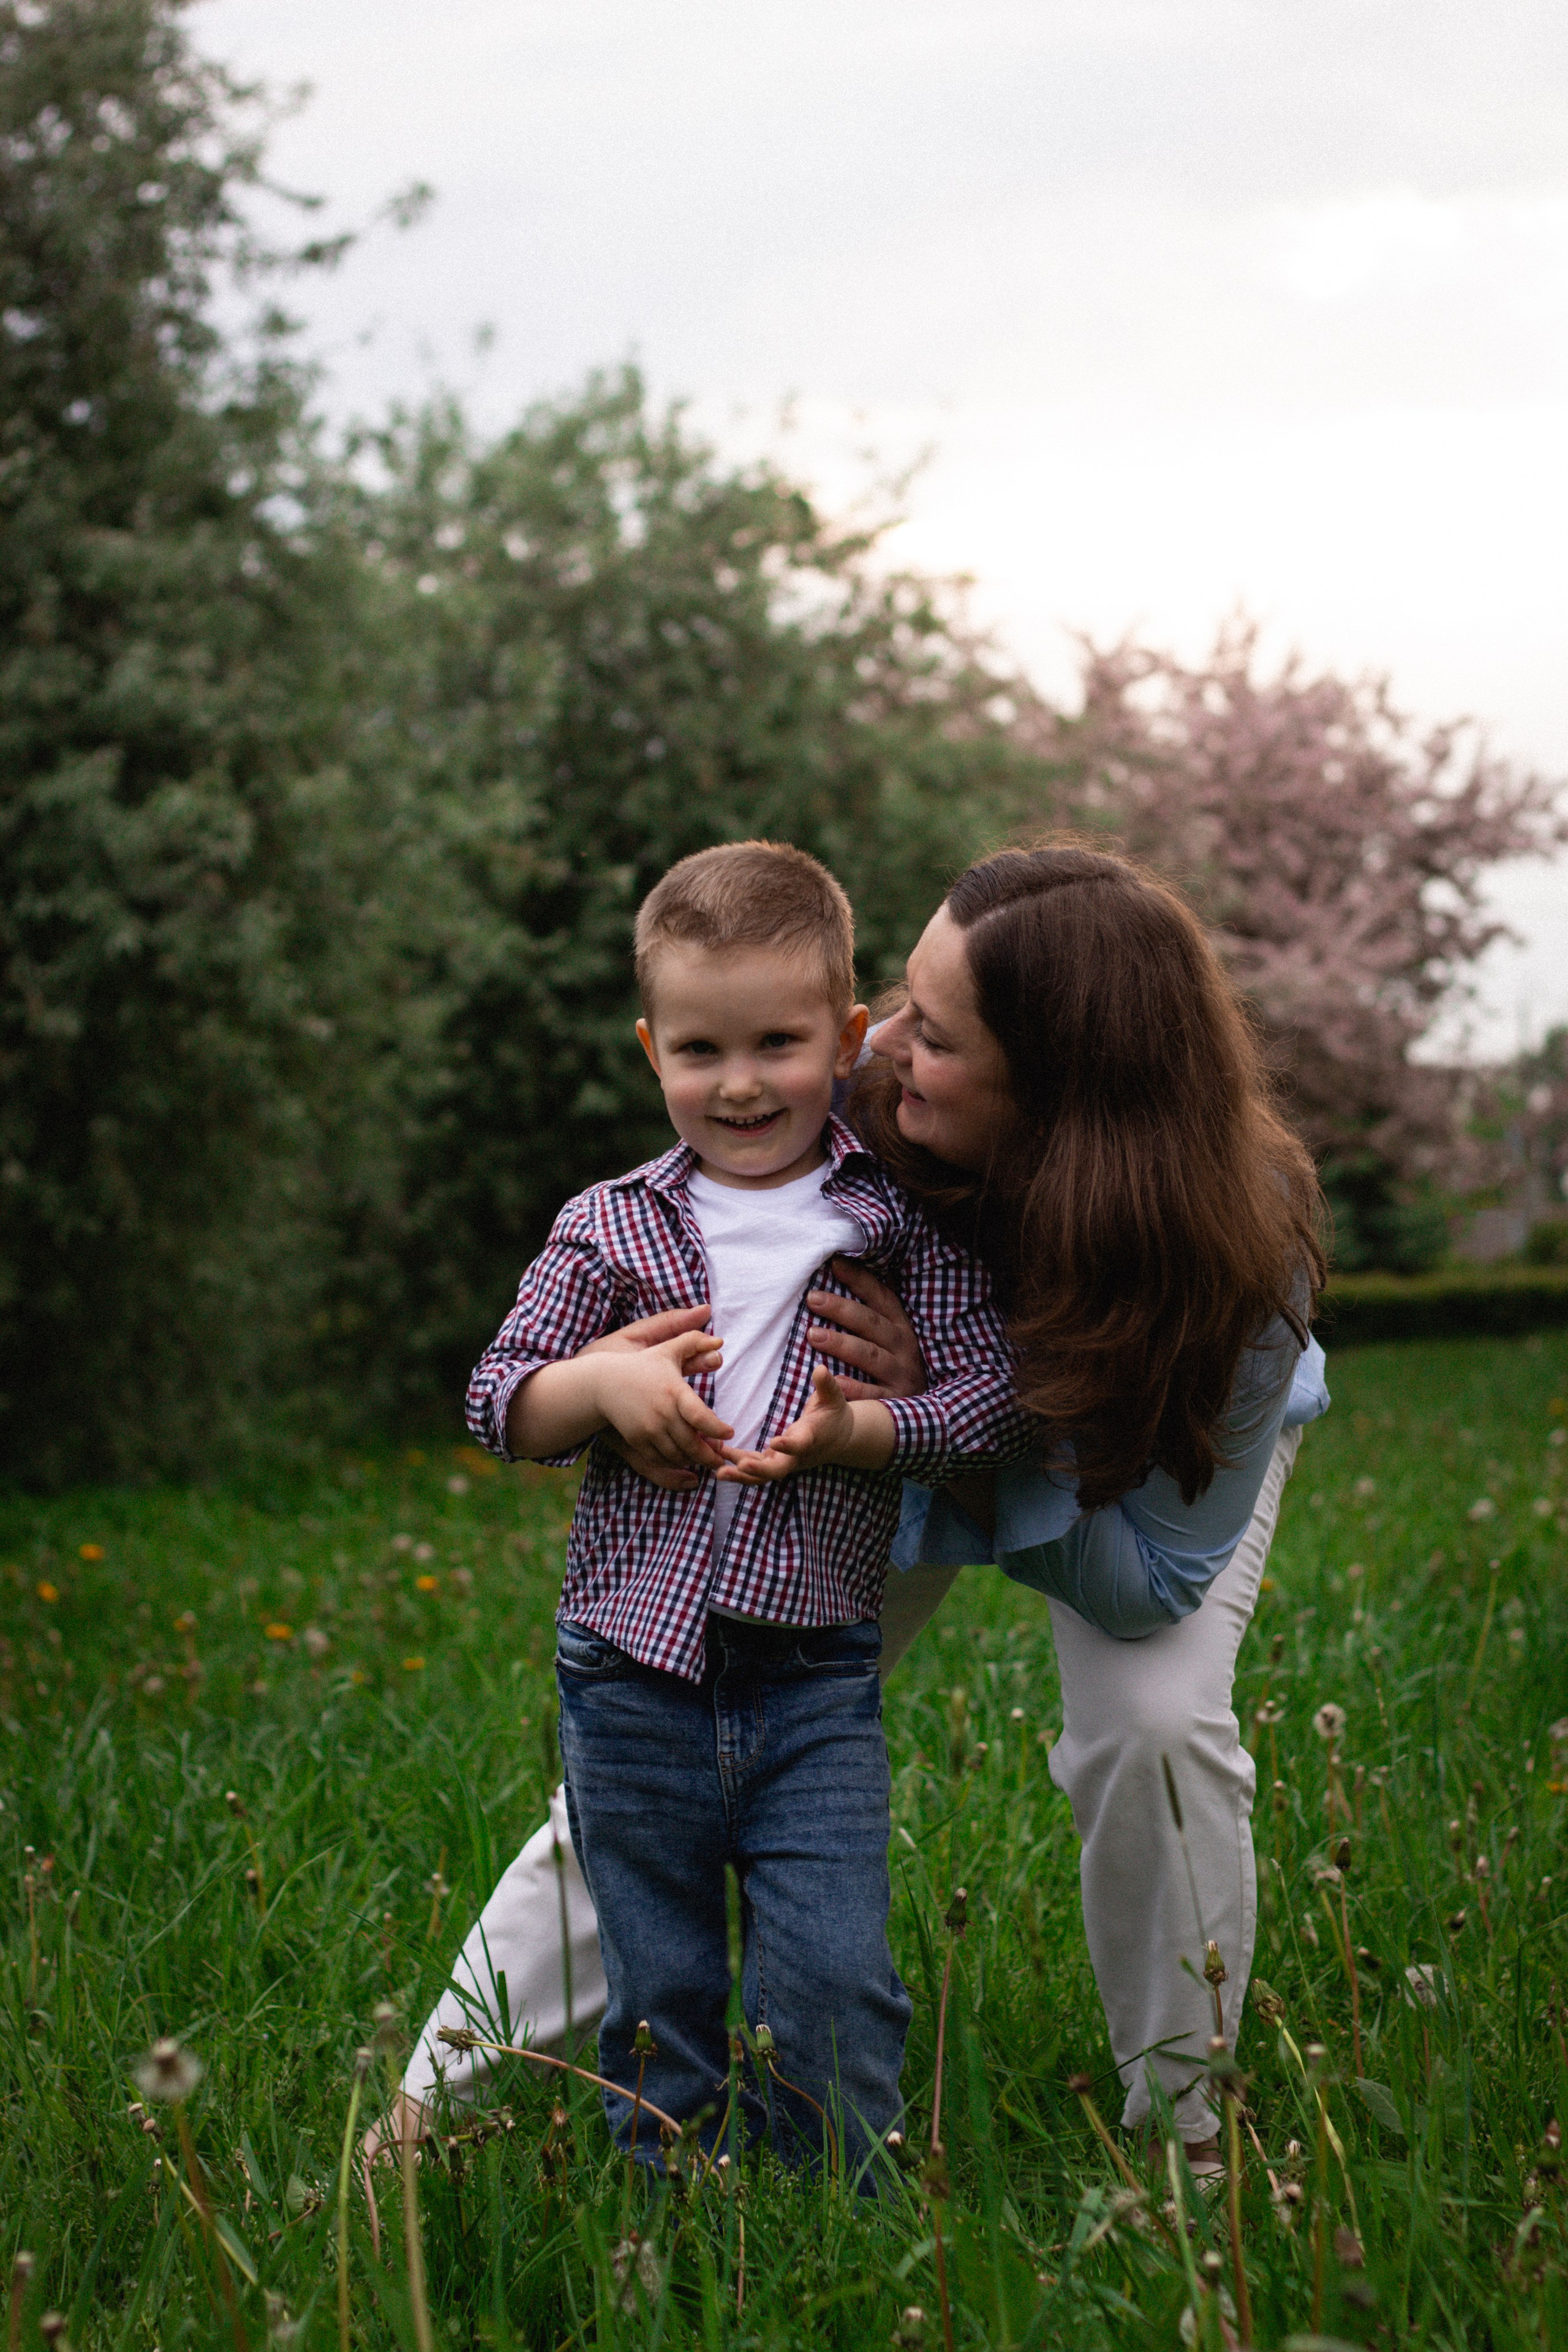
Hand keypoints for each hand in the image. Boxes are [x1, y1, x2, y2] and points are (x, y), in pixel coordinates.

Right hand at [579, 1306, 719, 1488]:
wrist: (604, 1382)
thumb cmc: (642, 1365)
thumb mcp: (667, 1350)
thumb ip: (694, 1342)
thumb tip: (718, 1340)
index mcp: (674, 1391)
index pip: (701, 1417)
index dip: (718, 1430)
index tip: (729, 1433)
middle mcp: (662, 1413)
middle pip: (692, 1444)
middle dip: (710, 1454)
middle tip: (721, 1456)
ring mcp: (648, 1429)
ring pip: (678, 1455)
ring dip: (693, 1459)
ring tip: (704, 1458)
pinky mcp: (637, 1440)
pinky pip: (660, 1459)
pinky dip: (674, 1463)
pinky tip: (683, 1458)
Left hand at [716, 1366, 854, 1484]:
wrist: (839, 1439)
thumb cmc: (834, 1415)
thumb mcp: (833, 1397)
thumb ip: (827, 1385)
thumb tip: (821, 1368)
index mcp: (810, 1439)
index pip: (800, 1445)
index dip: (789, 1446)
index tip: (776, 1442)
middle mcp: (796, 1456)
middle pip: (777, 1470)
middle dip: (759, 1471)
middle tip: (740, 1467)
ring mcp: (784, 1462)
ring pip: (762, 1476)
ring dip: (741, 1475)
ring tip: (719, 1472)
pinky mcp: (774, 1462)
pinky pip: (755, 1468)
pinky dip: (737, 1466)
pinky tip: (718, 1456)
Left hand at [805, 1259, 927, 1400]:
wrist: (927, 1411)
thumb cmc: (896, 1365)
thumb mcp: (893, 1337)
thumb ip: (872, 1313)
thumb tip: (844, 1274)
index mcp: (901, 1327)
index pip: (881, 1297)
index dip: (859, 1280)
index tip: (834, 1263)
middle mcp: (904, 1347)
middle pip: (871, 1324)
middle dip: (842, 1309)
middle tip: (813, 1299)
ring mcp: (901, 1374)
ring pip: (870, 1355)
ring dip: (841, 1344)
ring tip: (812, 1334)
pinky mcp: (895, 1400)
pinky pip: (873, 1394)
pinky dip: (854, 1388)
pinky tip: (834, 1380)